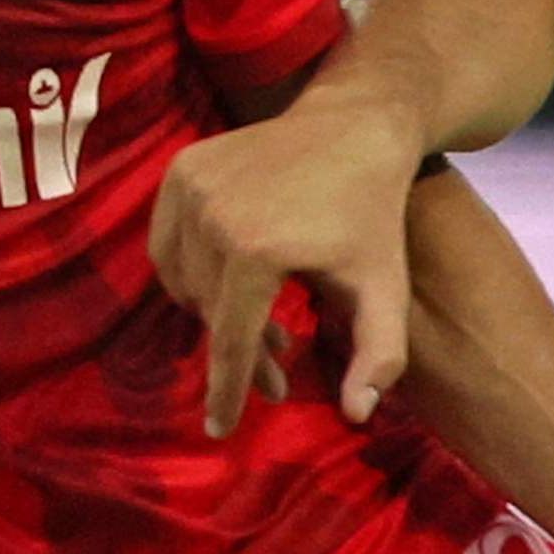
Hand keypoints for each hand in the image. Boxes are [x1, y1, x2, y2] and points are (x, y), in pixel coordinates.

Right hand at [149, 90, 424, 438]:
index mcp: (257, 251)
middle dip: (239, 349)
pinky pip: (167, 244)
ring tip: (259, 323)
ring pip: (183, 282)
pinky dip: (189, 272)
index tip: (220, 429)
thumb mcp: (385, 290)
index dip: (227, 391)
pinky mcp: (181, 169)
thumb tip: (358, 415)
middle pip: (209, 313)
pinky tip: (226, 284)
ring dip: (214, 311)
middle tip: (276, 365)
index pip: (232, 341)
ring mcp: (191, 187)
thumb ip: (379, 357)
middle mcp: (212, 217)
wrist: (355, 124)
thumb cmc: (373, 214)